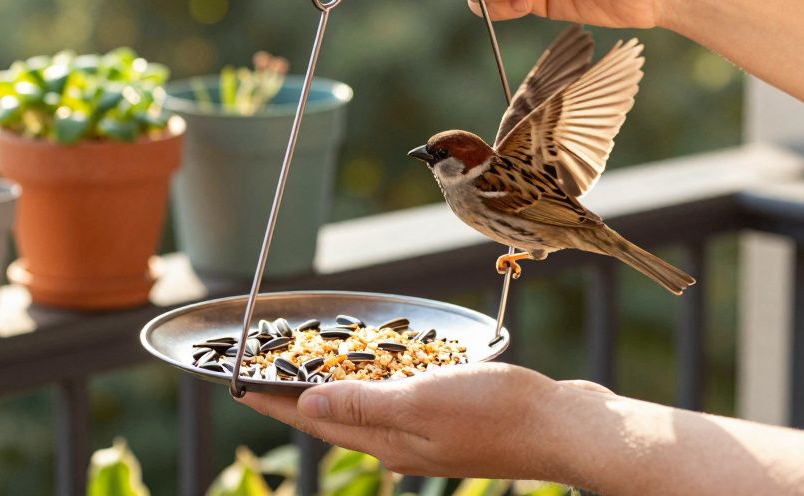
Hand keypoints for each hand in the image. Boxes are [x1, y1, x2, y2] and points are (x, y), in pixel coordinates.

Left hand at [239, 363, 569, 479]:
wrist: (563, 427)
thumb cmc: (496, 412)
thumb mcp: (420, 402)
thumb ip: (363, 405)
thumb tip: (308, 402)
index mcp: (387, 441)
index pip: (315, 418)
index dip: (276, 400)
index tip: (239, 384)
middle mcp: (401, 443)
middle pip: (336, 415)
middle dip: (300, 392)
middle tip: (270, 365)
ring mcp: (428, 434)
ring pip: (369, 407)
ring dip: (338, 385)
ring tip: (312, 361)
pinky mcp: (453, 420)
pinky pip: (401, 399)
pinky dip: (381, 382)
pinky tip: (382, 366)